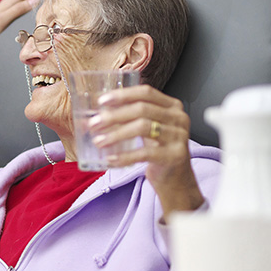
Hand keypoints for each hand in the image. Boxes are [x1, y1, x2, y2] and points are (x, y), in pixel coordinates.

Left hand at [0, 0, 38, 50]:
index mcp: (9, 2)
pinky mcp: (6, 19)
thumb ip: (18, 9)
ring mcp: (7, 11)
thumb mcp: (3, 19)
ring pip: (25, 2)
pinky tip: (33, 16)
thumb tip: (35, 0)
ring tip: (48, 4)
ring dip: (36, 1)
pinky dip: (30, 10)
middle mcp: (8, 4)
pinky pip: (21, 10)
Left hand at [89, 85, 203, 214]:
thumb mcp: (145, 130)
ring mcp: (179, 136)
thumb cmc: (157, 150)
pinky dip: (125, 156)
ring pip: (143, 127)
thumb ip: (125, 119)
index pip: (145, 92)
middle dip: (114, 116)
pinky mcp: (175, 155)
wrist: (175, 178)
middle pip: (142, 109)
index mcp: (171, 106)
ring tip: (99, 141)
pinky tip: (111, 159)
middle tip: (94, 124)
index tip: (102, 101)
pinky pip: (145, 153)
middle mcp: (178, 118)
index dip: (123, 95)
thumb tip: (92, 118)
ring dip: (116, 134)